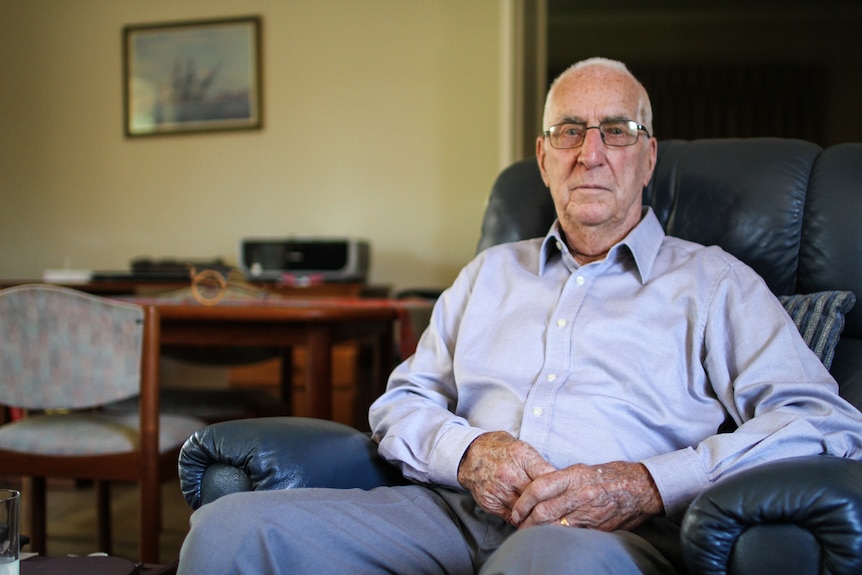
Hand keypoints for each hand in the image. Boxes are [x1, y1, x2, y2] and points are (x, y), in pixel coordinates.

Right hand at [457, 431, 555, 524]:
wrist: (470, 455)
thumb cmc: (501, 450)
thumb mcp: (522, 448)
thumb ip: (539, 464)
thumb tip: (559, 480)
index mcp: (521, 456)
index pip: (549, 476)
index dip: (561, 487)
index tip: (567, 492)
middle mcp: (509, 474)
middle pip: (539, 497)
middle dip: (551, 503)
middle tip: (561, 508)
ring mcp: (499, 490)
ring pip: (527, 511)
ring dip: (538, 514)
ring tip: (547, 515)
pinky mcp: (491, 503)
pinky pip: (513, 517)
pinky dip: (523, 519)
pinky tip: (530, 517)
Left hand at [510, 461, 662, 531]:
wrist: (640, 488)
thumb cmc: (609, 475)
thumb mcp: (582, 469)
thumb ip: (560, 480)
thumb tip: (537, 491)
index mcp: (573, 476)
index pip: (539, 488)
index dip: (523, 501)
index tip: (516, 510)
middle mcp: (579, 494)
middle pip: (543, 511)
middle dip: (526, 522)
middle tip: (519, 526)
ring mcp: (589, 512)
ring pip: (555, 526)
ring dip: (539, 533)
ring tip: (530, 535)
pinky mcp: (597, 528)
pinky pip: (572, 535)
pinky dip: (558, 538)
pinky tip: (551, 539)